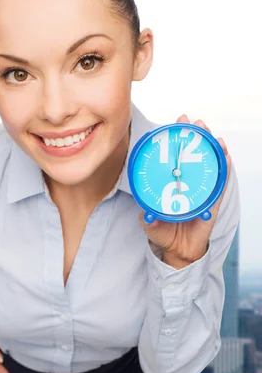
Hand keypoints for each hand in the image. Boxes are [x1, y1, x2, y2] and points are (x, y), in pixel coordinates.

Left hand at [139, 114, 231, 268]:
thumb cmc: (162, 232)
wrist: (177, 251)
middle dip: (195, 137)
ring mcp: (201, 191)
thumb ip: (147, 217)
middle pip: (193, 156)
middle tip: (193, 121)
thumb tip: (147, 214)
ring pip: (209, 165)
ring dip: (211, 148)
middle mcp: (187, 183)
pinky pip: (220, 183)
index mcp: (171, 183)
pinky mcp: (213, 202)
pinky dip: (224, 169)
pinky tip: (225, 155)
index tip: (175, 124)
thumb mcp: (149, 222)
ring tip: (211, 133)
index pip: (174, 158)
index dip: (176, 141)